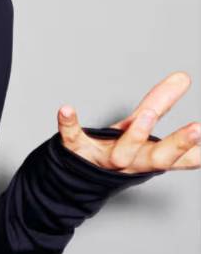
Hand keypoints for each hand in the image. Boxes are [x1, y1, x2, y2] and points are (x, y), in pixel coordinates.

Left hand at [57, 71, 199, 173]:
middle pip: (156, 158)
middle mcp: (129, 161)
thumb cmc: (114, 151)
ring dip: (136, 134)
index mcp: (146, 156)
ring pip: (122, 153)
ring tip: (149, 114)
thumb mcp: (138, 125)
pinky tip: (66, 109)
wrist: (74, 177)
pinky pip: (71, 137)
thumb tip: (183, 76)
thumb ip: (160, 101)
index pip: (174, 154)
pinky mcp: (74, 150)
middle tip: (198, 128)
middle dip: (177, 144)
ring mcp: (101, 158)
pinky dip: (68, 124)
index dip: (190, 148)